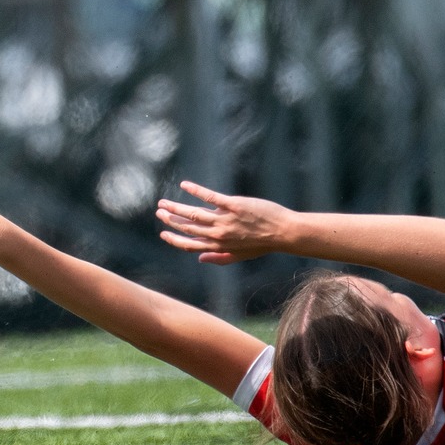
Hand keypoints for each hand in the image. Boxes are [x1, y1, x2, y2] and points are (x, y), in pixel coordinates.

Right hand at [155, 182, 296, 263]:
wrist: (284, 232)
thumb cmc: (263, 243)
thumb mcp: (241, 255)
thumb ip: (219, 257)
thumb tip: (200, 259)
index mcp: (219, 246)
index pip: (190, 245)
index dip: (175, 240)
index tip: (164, 234)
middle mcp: (219, 234)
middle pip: (188, 227)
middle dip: (171, 220)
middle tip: (160, 212)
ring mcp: (225, 219)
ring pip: (194, 213)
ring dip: (176, 207)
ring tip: (164, 202)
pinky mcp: (233, 205)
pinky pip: (209, 197)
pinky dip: (195, 191)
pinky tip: (185, 185)